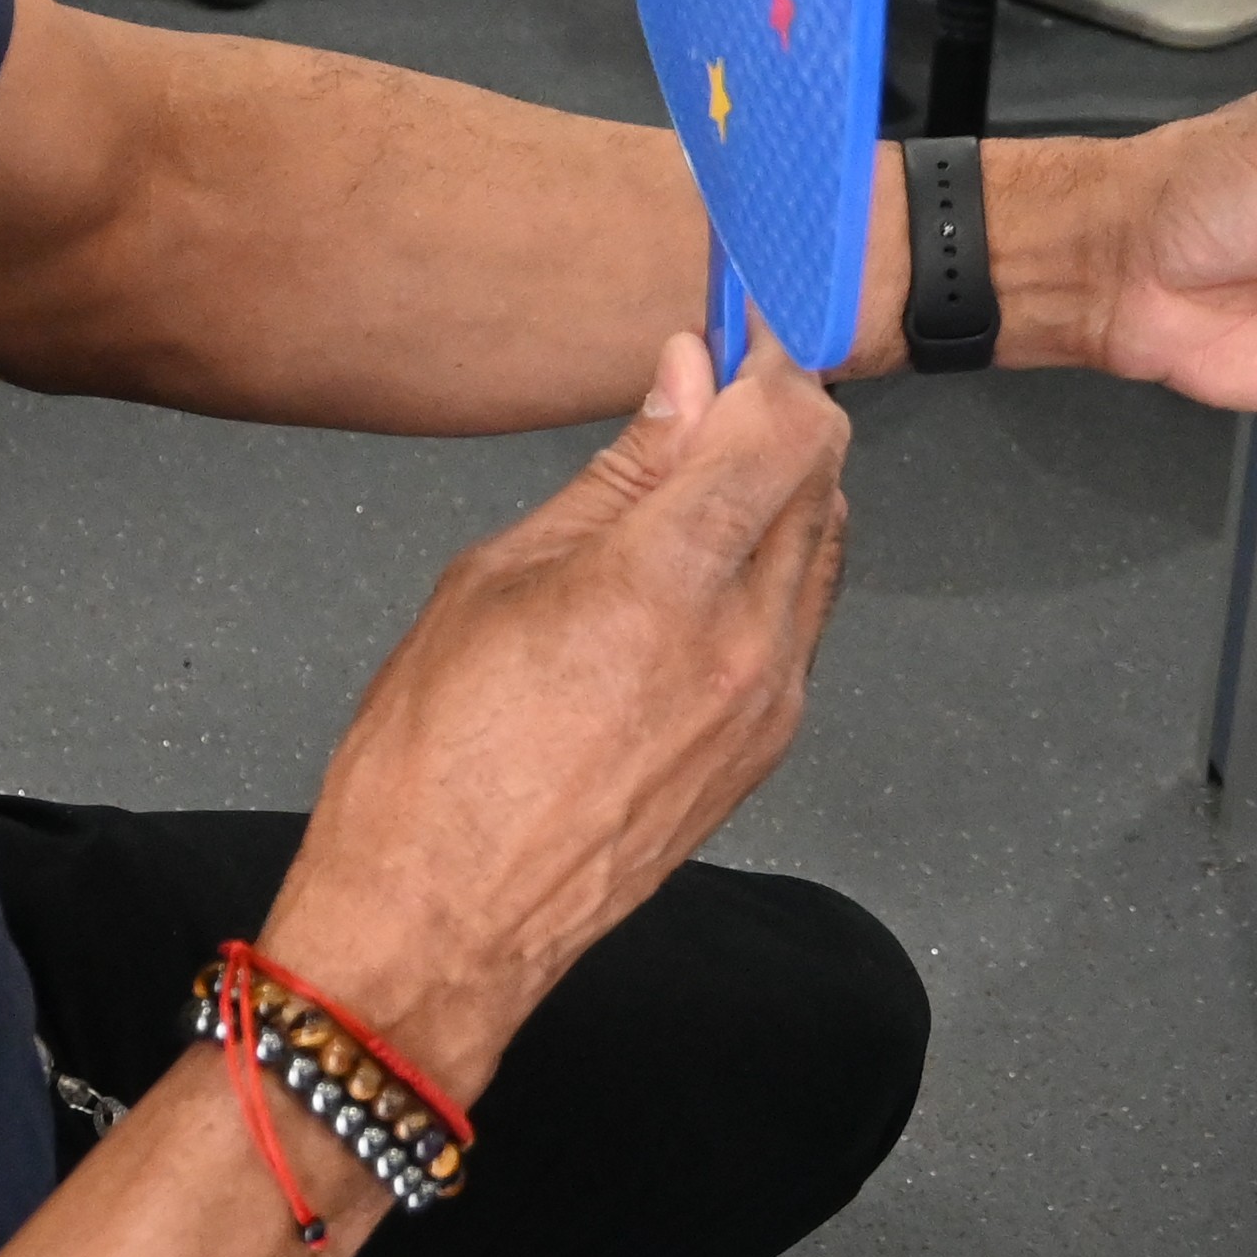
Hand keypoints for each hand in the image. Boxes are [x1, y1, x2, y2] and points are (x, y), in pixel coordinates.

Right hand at [258, 329, 852, 1107]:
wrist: (440, 926)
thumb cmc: (431, 766)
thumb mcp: (497, 577)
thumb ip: (616, 474)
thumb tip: (681, 382)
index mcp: (669, 582)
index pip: (786, 422)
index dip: (765, 357)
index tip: (730, 330)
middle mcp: (747, 643)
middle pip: (824, 473)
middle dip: (776, 414)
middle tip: (707, 388)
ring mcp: (769, 704)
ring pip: (824, 545)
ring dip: (781, 488)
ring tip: (694, 474)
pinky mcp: (765, 749)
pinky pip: (804, 620)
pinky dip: (772, 564)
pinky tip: (697, 562)